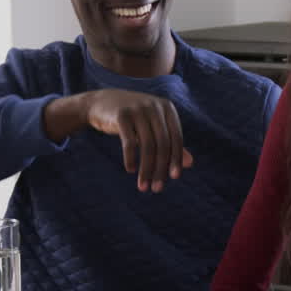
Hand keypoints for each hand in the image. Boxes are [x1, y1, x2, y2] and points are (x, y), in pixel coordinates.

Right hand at [47, 89, 193, 191]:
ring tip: (143, 185)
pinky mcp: (121, 115)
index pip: (176, 137)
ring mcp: (137, 109)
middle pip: (162, 143)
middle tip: (156, 188)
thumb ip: (171, 143)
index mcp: (167, 108)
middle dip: (160, 169)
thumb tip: (190, 163)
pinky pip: (129, 142)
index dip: (176, 158)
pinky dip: (131, 158)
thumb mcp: (153, 128)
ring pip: (147, 145)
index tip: (174, 177)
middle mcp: (154, 106)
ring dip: (146, 169)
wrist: (100, 102)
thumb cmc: (133, 118)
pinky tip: (131, 170)